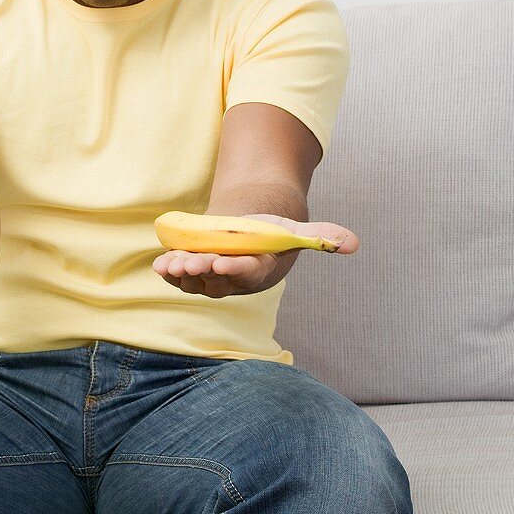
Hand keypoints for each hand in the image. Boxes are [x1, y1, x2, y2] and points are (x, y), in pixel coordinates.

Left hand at [152, 214, 358, 297]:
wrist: (249, 235)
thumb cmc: (273, 234)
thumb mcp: (295, 232)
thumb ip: (321, 238)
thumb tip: (354, 244)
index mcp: (259, 270)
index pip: (248, 273)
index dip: (236, 270)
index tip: (223, 263)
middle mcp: (233, 279)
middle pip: (217, 280)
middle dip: (204, 272)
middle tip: (193, 263)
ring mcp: (210, 277)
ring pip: (195, 281)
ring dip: (183, 274)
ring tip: (172, 264)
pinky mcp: (192, 270)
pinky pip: (179, 274)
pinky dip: (169, 271)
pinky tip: (160, 264)